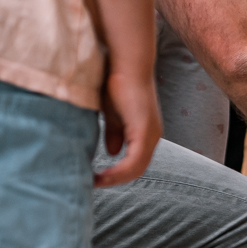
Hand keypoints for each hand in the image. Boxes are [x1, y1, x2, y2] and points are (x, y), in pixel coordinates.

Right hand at [95, 70, 161, 186]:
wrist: (125, 63)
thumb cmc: (117, 83)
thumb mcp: (112, 114)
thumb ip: (114, 133)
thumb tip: (113, 153)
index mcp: (146, 132)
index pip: (135, 162)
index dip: (117, 172)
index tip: (97, 177)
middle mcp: (153, 136)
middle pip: (137, 169)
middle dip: (115, 179)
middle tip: (93, 184)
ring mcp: (151, 134)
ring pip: (136, 169)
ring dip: (114, 178)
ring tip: (94, 182)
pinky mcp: (144, 131)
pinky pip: (133, 162)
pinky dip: (117, 172)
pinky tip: (102, 175)